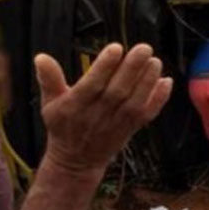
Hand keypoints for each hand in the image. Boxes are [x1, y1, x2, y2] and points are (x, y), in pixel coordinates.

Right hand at [35, 43, 172, 173]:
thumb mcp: (49, 104)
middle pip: (119, 90)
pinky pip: (148, 114)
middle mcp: (99, 113)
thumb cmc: (63, 127)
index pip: (93, 83)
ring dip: (148, 81)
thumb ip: (49, 80)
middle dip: (132, 68)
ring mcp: (118, 122)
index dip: (105, 66)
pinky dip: (159, 99)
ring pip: (136, 101)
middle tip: (144, 48)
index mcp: (77, 105)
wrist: (77, 161)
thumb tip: (41, 57)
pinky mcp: (132, 128)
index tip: (116, 48)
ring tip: (155, 61)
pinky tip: (167, 82)